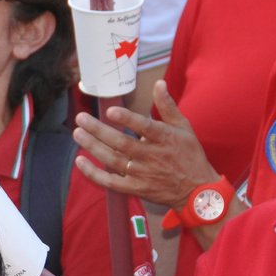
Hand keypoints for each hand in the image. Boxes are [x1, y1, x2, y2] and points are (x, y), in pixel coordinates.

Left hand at [73, 81, 217, 210]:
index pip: (144, 127)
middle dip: (99, 130)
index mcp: (165, 138)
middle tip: (80, 118)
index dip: (127, 119)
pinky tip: (80, 162)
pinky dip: (94, 174)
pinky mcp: (136, 189)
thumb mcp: (184, 127)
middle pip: (122, 143)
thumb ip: (168, 106)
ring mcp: (143, 174)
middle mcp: (152, 156)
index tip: (110, 110)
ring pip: (113, 160)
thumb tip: (159, 83)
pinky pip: (111, 182)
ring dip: (93, 147)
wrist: (197, 191)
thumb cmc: (190, 155)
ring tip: (77, 133)